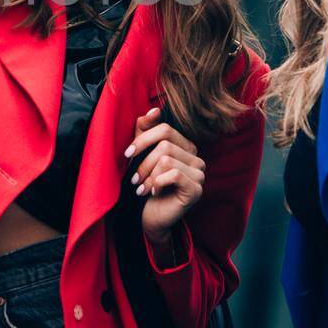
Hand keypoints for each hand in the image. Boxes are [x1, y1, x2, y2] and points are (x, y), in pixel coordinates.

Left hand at [126, 106, 204, 239]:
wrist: (149, 217)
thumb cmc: (146, 185)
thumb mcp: (142, 154)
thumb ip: (146, 131)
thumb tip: (155, 110)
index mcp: (186, 146)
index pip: (165, 129)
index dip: (143, 139)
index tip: (127, 154)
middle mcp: (197, 158)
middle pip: (165, 145)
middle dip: (143, 162)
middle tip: (134, 179)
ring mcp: (200, 174)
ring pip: (167, 160)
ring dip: (148, 176)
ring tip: (143, 188)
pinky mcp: (196, 189)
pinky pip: (173, 174)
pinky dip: (157, 183)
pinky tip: (154, 193)